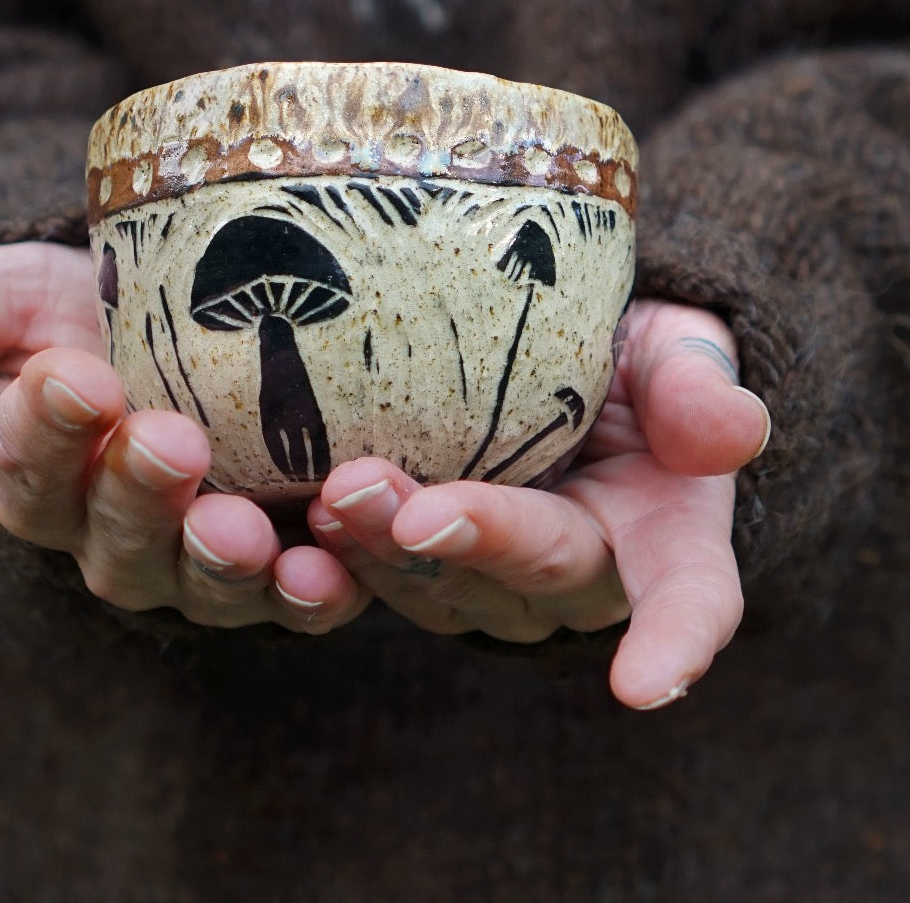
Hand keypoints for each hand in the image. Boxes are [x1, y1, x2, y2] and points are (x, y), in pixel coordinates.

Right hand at [0, 245, 368, 632]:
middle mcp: (123, 537)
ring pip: (210, 582)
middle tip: (166, 440)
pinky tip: (336, 563)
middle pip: (120, 542)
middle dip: (139, 497)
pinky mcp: (298, 557)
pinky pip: (306, 591)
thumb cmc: (99, 314)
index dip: (43, 433)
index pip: (29, 472)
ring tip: (246, 528)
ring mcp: (212, 557)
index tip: (66, 378)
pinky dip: (320, 585)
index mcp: (48, 479)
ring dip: (228, 562)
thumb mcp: (19, 295)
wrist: (208, 324)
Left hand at [309, 300, 769, 709]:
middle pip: (534, 581)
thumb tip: (732, 434)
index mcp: (668, 539)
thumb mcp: (677, 352)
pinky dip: (346, 553)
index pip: (689, 598)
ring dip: (390, 553)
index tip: (642, 685)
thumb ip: (698, 386)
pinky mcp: (427, 560)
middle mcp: (580, 574)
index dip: (673, 641)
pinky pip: (387, 573)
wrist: (566, 363)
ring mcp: (497, 577)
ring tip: (342, 497)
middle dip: (474, 550)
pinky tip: (306, 518)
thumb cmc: (636, 361)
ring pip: (446, 588)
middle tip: (414, 512)